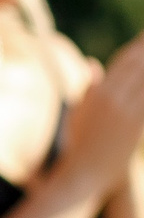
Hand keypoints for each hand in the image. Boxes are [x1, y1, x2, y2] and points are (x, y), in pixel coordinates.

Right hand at [57, 32, 143, 207]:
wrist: (84, 172)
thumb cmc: (79, 141)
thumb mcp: (81, 110)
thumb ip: (90, 86)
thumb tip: (95, 63)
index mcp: (98, 91)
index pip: (124, 60)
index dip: (139, 45)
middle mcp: (112, 98)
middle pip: (138, 65)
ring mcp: (126, 111)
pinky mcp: (136, 126)